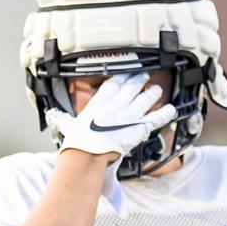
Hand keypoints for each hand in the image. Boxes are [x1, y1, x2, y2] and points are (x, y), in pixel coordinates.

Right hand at [45, 74, 176, 160]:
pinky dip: (165, 114)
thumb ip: (64, 120)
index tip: (126, 73)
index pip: (111, 86)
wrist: (89, 152)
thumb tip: (54, 117)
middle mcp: (115, 105)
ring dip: (152, 94)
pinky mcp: (139, 127)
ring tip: (157, 90)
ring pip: (144, 100)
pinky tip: (172, 109)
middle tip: (144, 75)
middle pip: (130, 88)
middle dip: (137, 81)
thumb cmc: (77, 143)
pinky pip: (156, 118)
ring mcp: (129, 115)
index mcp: (98, 103)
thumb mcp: (68, 127)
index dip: (120, 78)